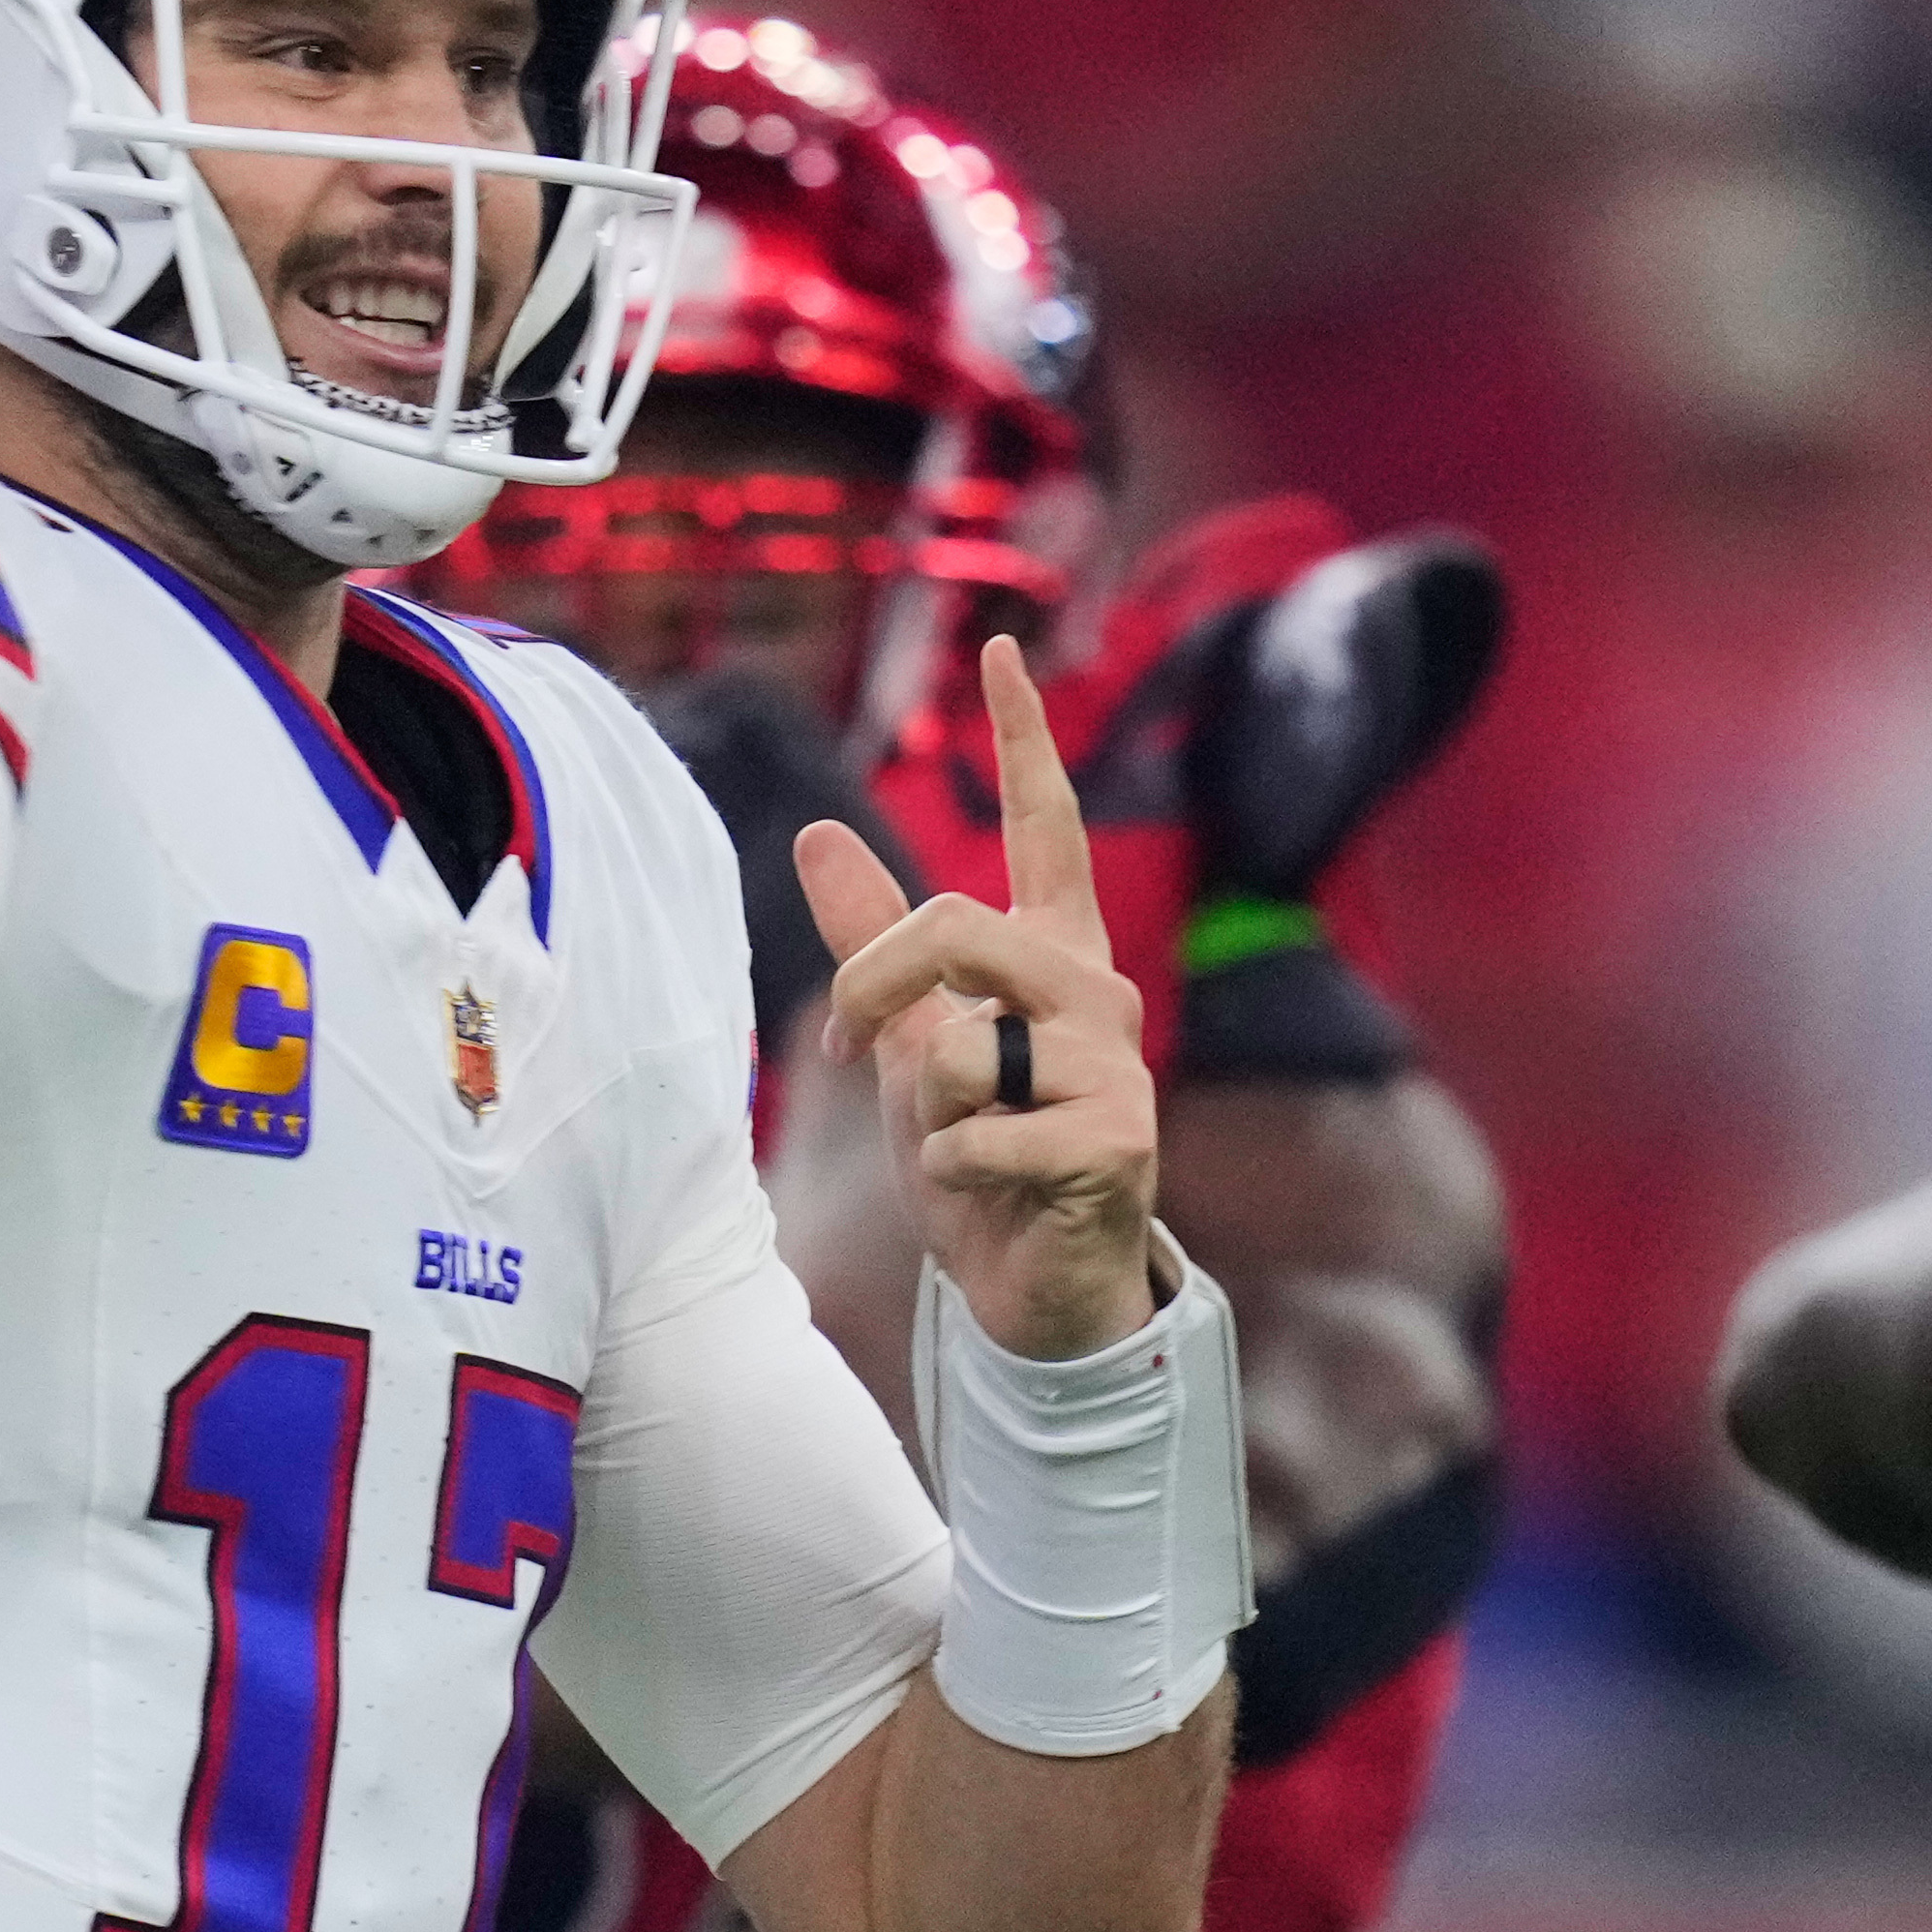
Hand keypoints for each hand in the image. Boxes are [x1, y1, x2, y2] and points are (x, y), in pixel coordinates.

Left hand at [803, 635, 1163, 1360]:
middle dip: (877, 988)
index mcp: (1055, 957)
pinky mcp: (1115, 1140)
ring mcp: (1115, 1065)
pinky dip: (949, 1172)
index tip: (1000, 648)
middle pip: (957, 926)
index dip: (1023, 737)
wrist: (1031, 1284)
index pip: (1048, 826)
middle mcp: (1096, 993)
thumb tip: (817, 830)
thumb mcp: (908, 1040)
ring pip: (960, 1044)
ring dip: (925, 1109)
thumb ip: (872, 944)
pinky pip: (973, 1134)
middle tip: (839, 1051)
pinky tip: (987, 1194)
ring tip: (966, 1147)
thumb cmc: (978, 1155)